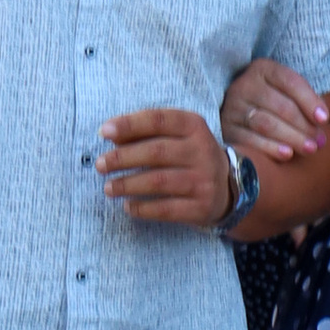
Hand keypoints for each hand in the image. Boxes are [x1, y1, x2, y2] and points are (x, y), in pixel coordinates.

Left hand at [96, 108, 231, 225]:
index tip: (104, 132)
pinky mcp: (202, 207)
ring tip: (109, 187)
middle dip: (122, 158)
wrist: (229, 187)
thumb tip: (111, 136)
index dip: (129, 124)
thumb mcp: (176, 136)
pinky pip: (166, 209)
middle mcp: (203, 151)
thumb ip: (146, 133)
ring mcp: (204, 180)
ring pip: (159, 181)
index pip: (158, 120)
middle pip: (156, 152)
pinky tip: (128, 206)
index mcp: (194, 126)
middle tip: (100, 165)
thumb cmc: (189, 156)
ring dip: (128, 185)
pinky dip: (143, 208)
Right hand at [223, 60, 328, 169]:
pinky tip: (287, 154)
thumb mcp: (285, 92)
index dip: (310, 101)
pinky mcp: (226, 128)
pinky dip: (271, 148)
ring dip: (292, 138)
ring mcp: (233, 107)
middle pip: (281, 106)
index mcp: (263, 69)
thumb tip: (322, 119)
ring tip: (309, 148)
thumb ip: (304, 100)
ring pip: (267, 124)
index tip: (324, 119)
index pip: (290, 81)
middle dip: (304, 125)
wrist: (236, 115)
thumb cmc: (271, 103)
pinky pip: (250, 140)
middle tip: (320, 141)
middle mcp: (244, 85)